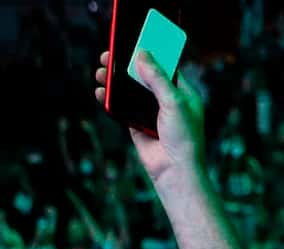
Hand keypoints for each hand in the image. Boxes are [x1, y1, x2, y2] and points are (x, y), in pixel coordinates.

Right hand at [94, 48, 204, 186]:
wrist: (175, 172)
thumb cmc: (183, 139)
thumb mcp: (174, 103)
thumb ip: (157, 78)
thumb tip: (142, 54)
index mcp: (183, 95)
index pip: (166, 67)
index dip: (150, 53)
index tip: (133, 41)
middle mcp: (168, 102)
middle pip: (143, 76)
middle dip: (125, 65)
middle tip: (108, 55)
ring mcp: (151, 113)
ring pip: (129, 90)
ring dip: (113, 80)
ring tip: (101, 73)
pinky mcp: (138, 125)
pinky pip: (121, 107)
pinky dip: (109, 98)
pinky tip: (100, 92)